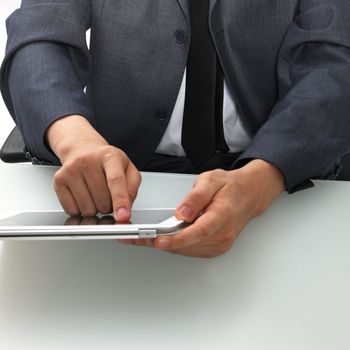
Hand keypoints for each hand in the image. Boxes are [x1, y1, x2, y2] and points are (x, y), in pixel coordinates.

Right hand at [47, 115, 140, 220]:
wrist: (83, 150)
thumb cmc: (107, 163)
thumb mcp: (127, 169)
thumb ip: (132, 188)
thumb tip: (126, 208)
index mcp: (110, 156)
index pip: (116, 181)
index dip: (120, 201)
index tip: (123, 217)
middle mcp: (88, 160)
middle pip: (102, 200)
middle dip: (109, 206)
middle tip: (108, 194)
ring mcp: (71, 169)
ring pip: (87, 209)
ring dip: (95, 209)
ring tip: (96, 194)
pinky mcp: (59, 180)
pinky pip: (72, 210)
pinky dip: (80, 210)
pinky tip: (84, 196)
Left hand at [121, 160, 284, 257]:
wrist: (248, 195)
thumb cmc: (230, 187)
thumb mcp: (211, 181)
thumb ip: (196, 197)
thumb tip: (182, 212)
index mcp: (222, 216)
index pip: (197, 232)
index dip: (176, 239)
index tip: (158, 241)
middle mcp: (222, 235)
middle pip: (187, 244)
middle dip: (158, 242)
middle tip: (135, 238)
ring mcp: (220, 244)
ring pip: (186, 250)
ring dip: (164, 245)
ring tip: (141, 239)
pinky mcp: (216, 247)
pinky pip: (191, 250)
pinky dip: (175, 246)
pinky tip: (162, 239)